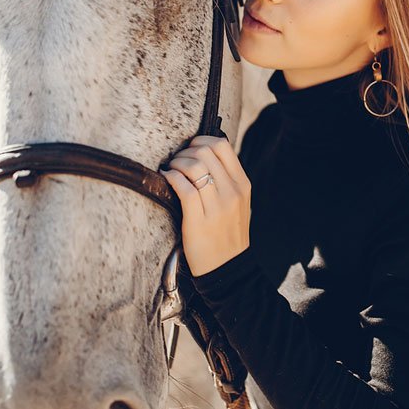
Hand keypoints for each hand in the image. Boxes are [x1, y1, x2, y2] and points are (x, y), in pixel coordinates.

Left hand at [159, 135, 250, 276]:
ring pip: (194, 166)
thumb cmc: (228, 233)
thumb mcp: (239, 203)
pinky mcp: (198, 220)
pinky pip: (183, 187)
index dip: (202, 140)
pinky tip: (166, 178)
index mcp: (242, 184)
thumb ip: (227, 179)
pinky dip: (171, 177)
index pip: (222, 146)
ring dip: (176, 163)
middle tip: (177, 160)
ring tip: (171, 169)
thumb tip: (205, 153)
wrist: (228, 268)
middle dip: (185, 151)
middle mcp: (232, 192)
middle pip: (205, 152)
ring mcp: (217, 206)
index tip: (191, 147)